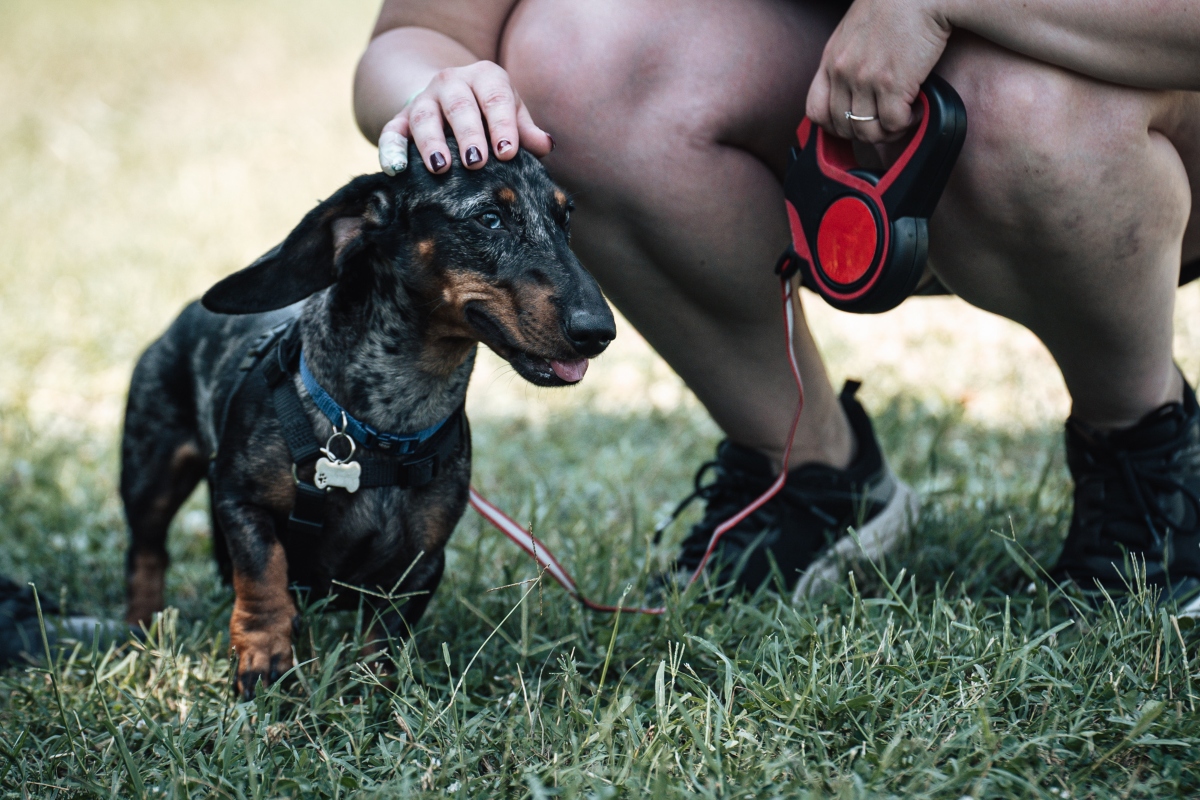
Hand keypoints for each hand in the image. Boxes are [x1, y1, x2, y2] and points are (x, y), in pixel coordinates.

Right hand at [378, 60, 553, 175]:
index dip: (502, 124)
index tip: (507, 153)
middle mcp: (451, 82)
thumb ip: (526, 131)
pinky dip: (391, 149)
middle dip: (468, 134)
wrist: (450, 100)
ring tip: (440, 168)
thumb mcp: (511, 114)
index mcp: (485, 77)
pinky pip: (392, 132)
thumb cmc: (491, 114)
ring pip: (424, 117)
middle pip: (459, 105)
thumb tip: (546, 146)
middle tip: (476, 162)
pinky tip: (396, 169)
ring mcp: (423, 100)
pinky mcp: (400, 119)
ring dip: (431, 142)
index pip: (495, 97)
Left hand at [806, 0, 951, 142]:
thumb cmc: (895, 6)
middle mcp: (842, 72)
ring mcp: (864, 79)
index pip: (815, 111)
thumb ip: (848, 59)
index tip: (854, 123)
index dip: (834, 126)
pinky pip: (893, 124)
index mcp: (831, 59)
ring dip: (887, 131)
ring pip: (867, 132)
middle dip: (865, 132)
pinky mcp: (892, 84)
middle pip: (842, 127)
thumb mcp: (855, 32)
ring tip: (902, 116)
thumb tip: (854, 90)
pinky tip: (916, 109)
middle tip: (884, 122)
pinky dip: (907, 123)